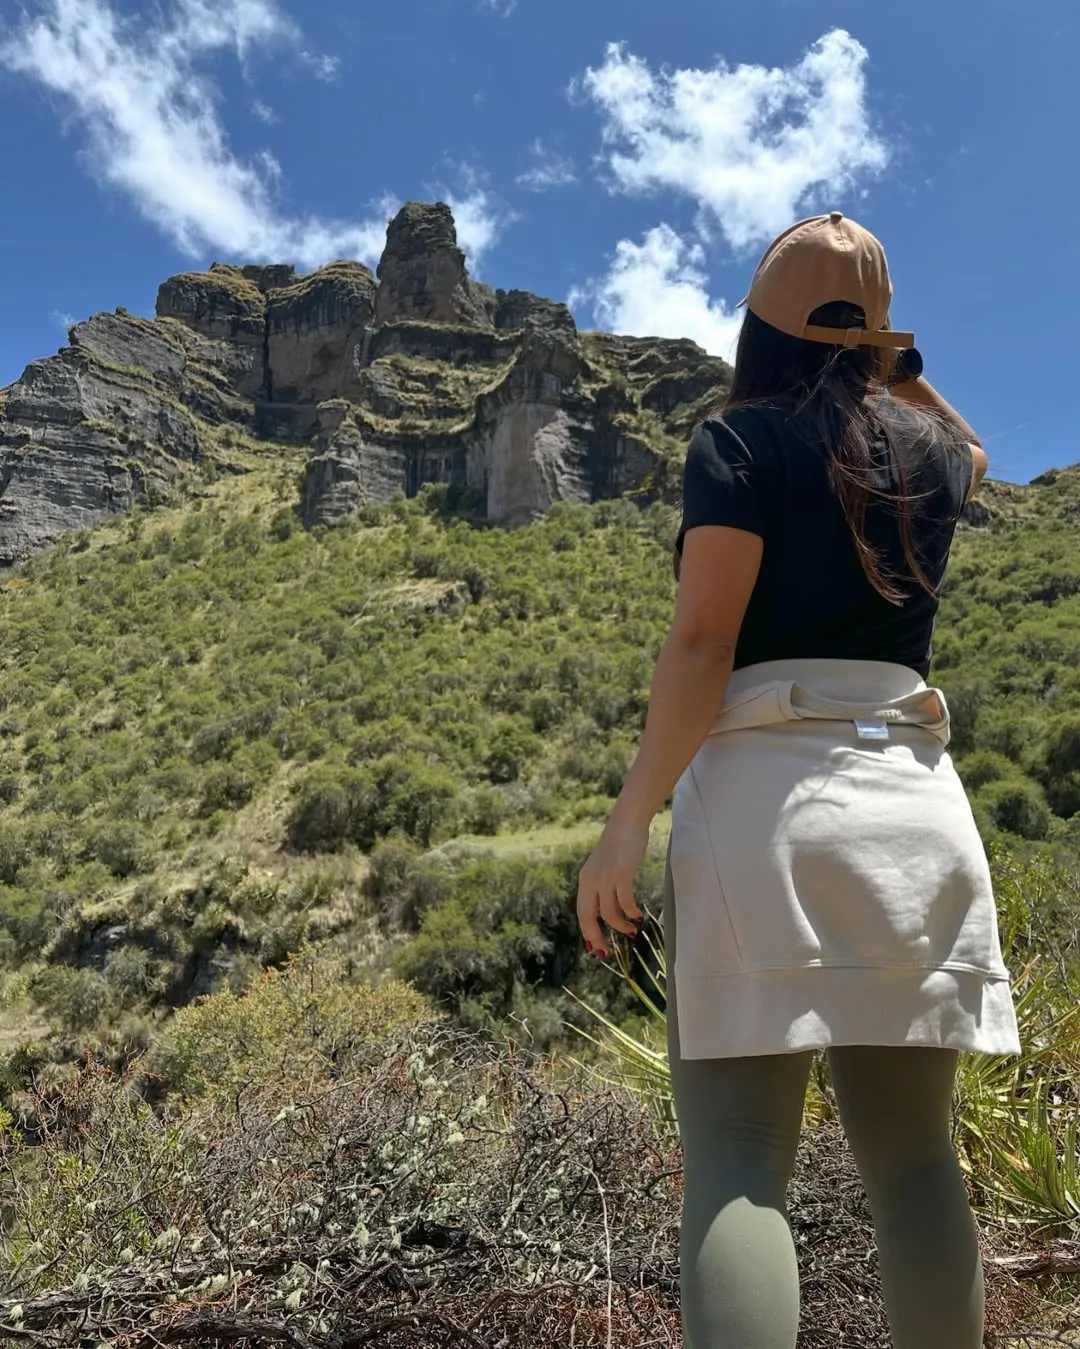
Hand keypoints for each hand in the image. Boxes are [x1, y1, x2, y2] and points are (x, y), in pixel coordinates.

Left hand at [576, 814, 648, 957]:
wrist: (627, 822)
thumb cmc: (619, 844)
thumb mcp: (603, 866)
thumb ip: (600, 884)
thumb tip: (606, 909)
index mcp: (584, 880)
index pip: (581, 912)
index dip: (587, 932)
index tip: (595, 946)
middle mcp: (591, 880)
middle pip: (589, 917)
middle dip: (596, 938)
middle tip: (605, 953)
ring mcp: (605, 877)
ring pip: (609, 913)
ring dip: (620, 926)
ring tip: (631, 931)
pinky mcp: (621, 874)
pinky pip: (625, 901)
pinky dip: (631, 912)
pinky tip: (638, 915)